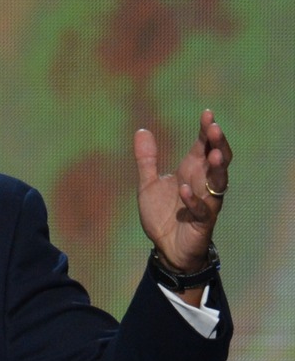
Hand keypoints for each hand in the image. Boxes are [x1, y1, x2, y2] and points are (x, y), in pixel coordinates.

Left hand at [134, 109, 231, 275]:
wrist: (165, 247)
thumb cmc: (163, 214)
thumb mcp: (148, 183)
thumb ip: (146, 159)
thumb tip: (142, 130)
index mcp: (192, 170)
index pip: (204, 146)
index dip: (206, 130)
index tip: (207, 113)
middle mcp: (202, 183)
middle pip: (218, 159)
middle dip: (218, 144)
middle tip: (215, 128)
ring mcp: (205, 201)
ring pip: (219, 182)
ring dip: (217, 169)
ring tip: (213, 155)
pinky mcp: (202, 221)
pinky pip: (203, 209)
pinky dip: (193, 199)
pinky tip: (184, 189)